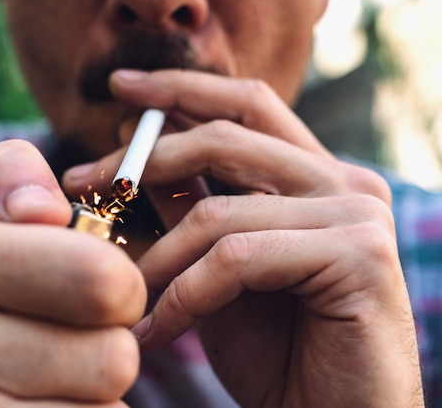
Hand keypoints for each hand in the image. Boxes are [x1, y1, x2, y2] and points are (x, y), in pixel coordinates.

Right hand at [0, 140, 146, 406]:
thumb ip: (14, 194)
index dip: (117, 294)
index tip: (80, 300)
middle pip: (115, 355)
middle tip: (60, 356)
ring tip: (38, 393)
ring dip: (92, 401)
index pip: (105, 279)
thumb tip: (40, 205)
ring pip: (106, 406)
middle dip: (106, 354)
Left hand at [64, 70, 423, 406]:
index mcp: (317, 175)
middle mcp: (344, 181)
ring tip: (121, 300)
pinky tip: (155, 333)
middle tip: (81, 181)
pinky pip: (236, 260)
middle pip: (225, 136)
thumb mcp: (215, 272)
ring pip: (220, 212)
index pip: (244, 105)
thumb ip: (190, 208)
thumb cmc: (276, 355)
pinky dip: (183, 298)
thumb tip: (139, 152)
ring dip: (157, 262)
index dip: (181, 87)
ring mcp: (358, 213)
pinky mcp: (360, 256)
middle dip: (141, 157)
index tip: (120, 88)